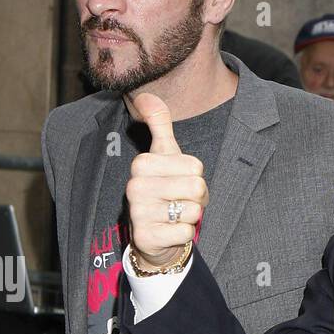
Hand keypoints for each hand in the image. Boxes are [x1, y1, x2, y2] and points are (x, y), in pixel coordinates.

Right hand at [126, 93, 207, 269]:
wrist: (153, 236)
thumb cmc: (163, 189)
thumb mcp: (163, 154)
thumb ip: (158, 123)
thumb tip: (145, 95)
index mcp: (142, 164)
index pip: (196, 166)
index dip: (195, 177)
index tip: (180, 182)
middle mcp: (136, 187)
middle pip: (197, 187)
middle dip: (197, 198)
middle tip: (180, 201)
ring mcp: (139, 213)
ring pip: (193, 211)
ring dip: (190, 216)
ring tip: (174, 216)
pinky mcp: (146, 237)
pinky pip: (185, 232)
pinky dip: (184, 235)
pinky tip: (169, 232)